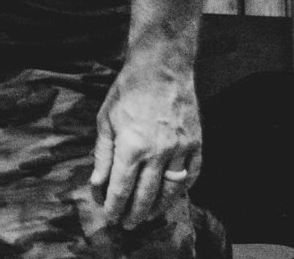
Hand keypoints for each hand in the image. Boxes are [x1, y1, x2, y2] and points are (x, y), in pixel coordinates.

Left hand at [89, 52, 202, 228]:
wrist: (161, 68)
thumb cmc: (127, 91)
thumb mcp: (106, 120)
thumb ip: (103, 155)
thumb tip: (97, 183)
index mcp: (132, 147)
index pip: (121, 188)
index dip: (114, 206)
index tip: (110, 216)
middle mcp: (158, 153)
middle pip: (146, 194)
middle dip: (135, 213)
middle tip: (128, 224)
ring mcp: (180, 149)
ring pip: (171, 189)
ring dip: (159, 207)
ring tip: (149, 215)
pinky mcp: (196, 143)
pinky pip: (192, 173)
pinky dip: (183, 187)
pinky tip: (174, 194)